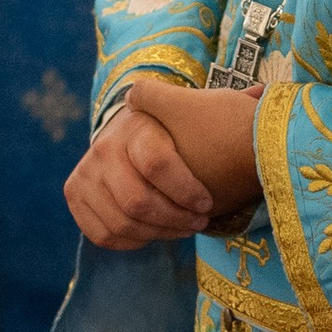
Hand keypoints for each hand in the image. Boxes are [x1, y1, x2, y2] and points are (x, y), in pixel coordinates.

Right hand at [65, 76, 258, 254]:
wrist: (128, 132)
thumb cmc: (173, 130)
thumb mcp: (190, 112)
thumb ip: (216, 106)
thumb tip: (257, 90)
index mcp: (135, 125)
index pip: (157, 164)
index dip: (186, 190)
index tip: (208, 203)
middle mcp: (103, 146)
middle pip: (138, 201)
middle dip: (174, 219)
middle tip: (198, 223)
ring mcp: (84, 171)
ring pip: (123, 221)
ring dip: (160, 232)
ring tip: (183, 229)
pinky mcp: (75, 194)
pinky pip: (104, 233)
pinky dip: (134, 240)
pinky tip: (156, 233)